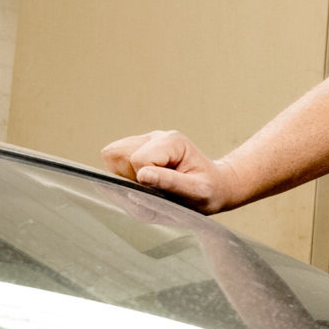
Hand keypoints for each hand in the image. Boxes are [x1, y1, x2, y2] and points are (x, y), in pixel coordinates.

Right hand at [101, 130, 237, 212]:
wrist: (216, 186)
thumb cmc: (208, 191)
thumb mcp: (197, 192)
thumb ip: (170, 183)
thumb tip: (143, 175)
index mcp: (173, 142)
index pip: (138, 159)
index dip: (144, 179)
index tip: (162, 187)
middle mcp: (157, 136)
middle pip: (118, 153)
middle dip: (130, 175)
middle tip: (154, 185)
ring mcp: (146, 140)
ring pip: (113, 155)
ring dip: (126, 174)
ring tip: (152, 182)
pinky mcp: (139, 148)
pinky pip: (115, 159)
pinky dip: (125, 173)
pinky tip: (147, 179)